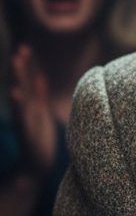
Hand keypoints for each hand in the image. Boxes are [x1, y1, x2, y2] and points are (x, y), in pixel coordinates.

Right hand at [8, 43, 57, 177]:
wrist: (36, 167)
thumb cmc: (40, 139)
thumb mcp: (41, 113)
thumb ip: (39, 95)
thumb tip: (39, 76)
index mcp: (31, 106)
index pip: (29, 82)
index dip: (27, 66)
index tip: (25, 48)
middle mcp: (27, 111)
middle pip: (23, 86)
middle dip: (21, 69)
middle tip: (20, 51)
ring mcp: (26, 121)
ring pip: (22, 97)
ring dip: (19, 80)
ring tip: (17, 63)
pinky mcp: (27, 132)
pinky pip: (23, 117)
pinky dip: (19, 105)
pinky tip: (16, 93)